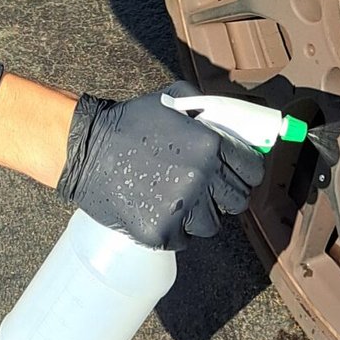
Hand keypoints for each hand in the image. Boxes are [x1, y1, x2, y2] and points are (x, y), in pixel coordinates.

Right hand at [56, 86, 265, 249]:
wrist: (86, 148)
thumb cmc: (130, 122)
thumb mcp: (175, 101)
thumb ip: (210, 111)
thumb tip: (238, 125)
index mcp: (211, 145)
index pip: (252, 170)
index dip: (245, 172)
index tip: (235, 173)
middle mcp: (202, 178)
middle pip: (237, 201)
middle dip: (224, 194)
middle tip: (204, 187)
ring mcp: (182, 209)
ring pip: (212, 224)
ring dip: (198, 214)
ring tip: (174, 198)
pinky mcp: (161, 232)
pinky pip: (184, 239)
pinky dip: (173, 229)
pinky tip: (155, 208)